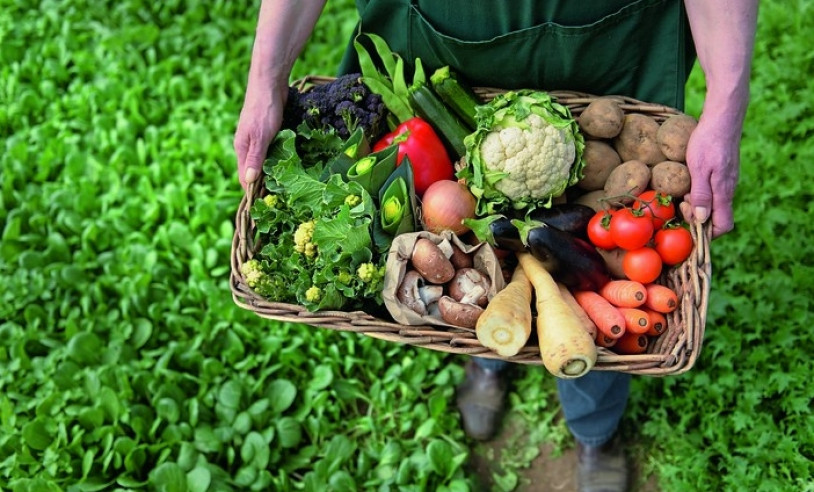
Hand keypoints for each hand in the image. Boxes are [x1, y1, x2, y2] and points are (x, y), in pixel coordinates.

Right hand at [234, 81, 287, 190]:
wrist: (270, 83)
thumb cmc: (264, 109)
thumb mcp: (261, 136)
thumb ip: (255, 158)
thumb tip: (249, 182)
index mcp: (241, 149)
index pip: (244, 178)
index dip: (253, 193)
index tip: (266, 207)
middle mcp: (247, 146)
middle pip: (254, 172)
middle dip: (264, 186)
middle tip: (281, 201)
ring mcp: (258, 139)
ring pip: (264, 162)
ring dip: (273, 174)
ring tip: (287, 189)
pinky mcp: (268, 133)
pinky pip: (273, 152)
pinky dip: (279, 160)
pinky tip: (290, 166)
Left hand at [681, 112, 741, 238]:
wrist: (722, 117)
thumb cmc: (709, 141)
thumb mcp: (699, 168)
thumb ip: (701, 195)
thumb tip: (701, 220)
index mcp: (724, 192)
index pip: (723, 226)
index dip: (707, 233)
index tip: (689, 224)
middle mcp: (728, 190)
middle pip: (716, 217)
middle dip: (697, 216)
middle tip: (682, 201)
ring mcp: (727, 181)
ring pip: (713, 204)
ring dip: (696, 204)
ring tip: (684, 190)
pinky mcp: (723, 173)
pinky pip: (712, 192)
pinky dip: (699, 192)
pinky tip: (688, 181)